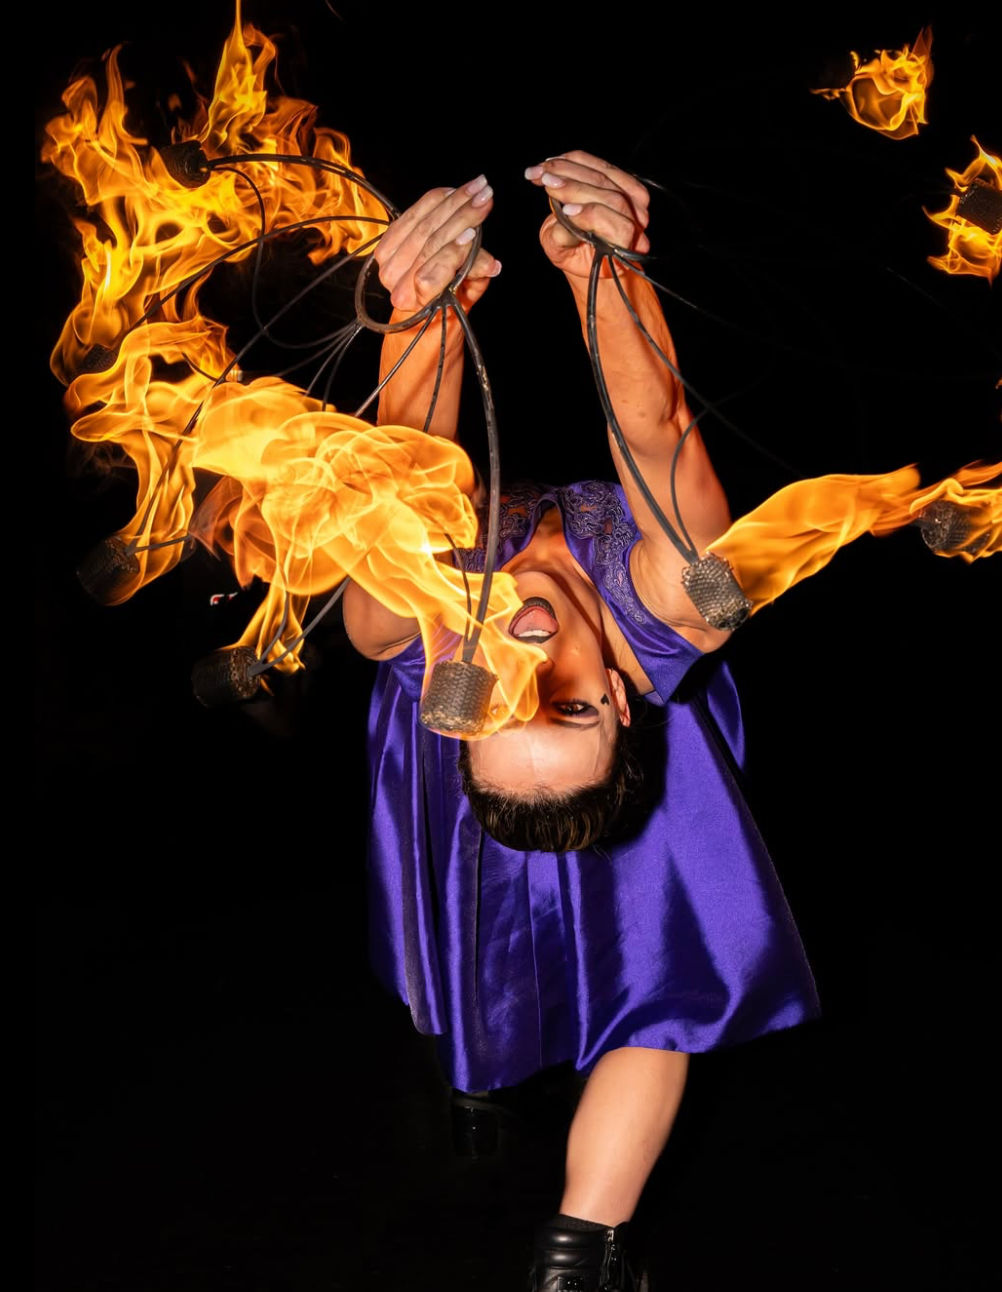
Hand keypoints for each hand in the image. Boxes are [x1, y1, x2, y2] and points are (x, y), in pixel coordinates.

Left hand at [373, 175, 500, 313]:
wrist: (423, 298)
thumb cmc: (448, 298)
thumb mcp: (467, 291)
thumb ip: (475, 275)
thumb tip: (491, 264)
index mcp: (413, 300)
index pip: (431, 274)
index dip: (453, 252)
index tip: (473, 232)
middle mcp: (394, 281)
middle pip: (429, 240)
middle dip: (462, 216)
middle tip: (485, 197)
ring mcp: (387, 259)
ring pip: (423, 222)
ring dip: (454, 201)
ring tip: (478, 188)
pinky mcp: (388, 239)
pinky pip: (413, 212)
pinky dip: (436, 200)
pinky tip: (455, 191)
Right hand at [524, 150, 649, 276]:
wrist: (583, 249)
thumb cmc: (573, 256)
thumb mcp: (560, 254)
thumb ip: (563, 239)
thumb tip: (565, 214)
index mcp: (626, 247)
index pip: (620, 228)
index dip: (592, 216)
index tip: (565, 210)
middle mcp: (637, 222)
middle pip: (611, 197)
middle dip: (573, 187)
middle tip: (545, 181)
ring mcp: (634, 199)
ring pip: (605, 176)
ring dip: (569, 169)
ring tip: (542, 170)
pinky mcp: (624, 181)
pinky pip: (601, 164)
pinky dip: (576, 160)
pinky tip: (555, 162)